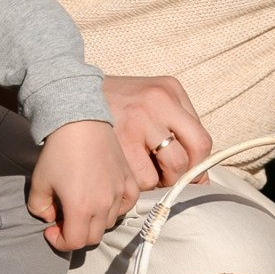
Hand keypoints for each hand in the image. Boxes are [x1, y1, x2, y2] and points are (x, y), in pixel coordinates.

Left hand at [29, 117, 140, 252]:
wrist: (79, 120)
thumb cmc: (58, 151)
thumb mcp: (38, 182)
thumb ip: (39, 208)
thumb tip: (51, 217)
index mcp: (80, 208)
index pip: (75, 243)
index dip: (60, 242)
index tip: (51, 229)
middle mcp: (103, 204)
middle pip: (93, 236)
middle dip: (76, 234)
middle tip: (65, 219)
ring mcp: (119, 191)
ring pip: (110, 222)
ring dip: (95, 221)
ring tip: (83, 206)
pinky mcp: (128, 178)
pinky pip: (128, 203)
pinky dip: (118, 207)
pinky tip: (106, 199)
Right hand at [103, 72, 211, 191]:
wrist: (73, 92)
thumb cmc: (116, 102)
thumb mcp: (151, 98)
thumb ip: (176, 126)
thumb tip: (198, 173)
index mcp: (169, 90)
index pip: (201, 140)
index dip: (198, 166)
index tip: (190, 177)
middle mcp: (158, 102)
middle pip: (189, 156)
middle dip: (180, 176)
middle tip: (165, 177)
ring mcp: (139, 121)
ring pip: (168, 170)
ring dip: (157, 181)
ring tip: (142, 172)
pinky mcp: (121, 141)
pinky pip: (143, 178)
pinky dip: (137, 183)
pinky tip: (126, 172)